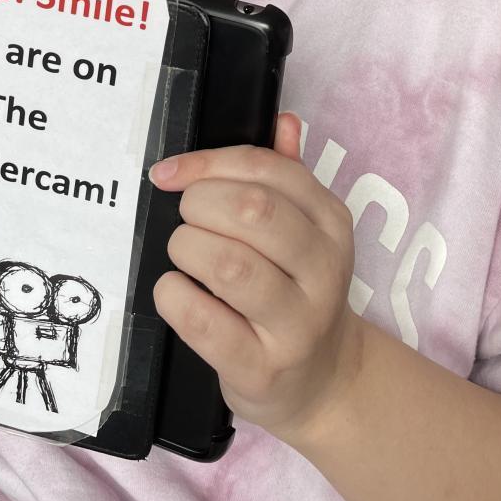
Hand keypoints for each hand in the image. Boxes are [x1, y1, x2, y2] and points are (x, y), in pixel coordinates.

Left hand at [149, 112, 362, 446]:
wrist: (323, 381)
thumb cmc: (296, 291)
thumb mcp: (304, 231)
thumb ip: (288, 174)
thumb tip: (283, 119)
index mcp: (331, 221)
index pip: (269, 169)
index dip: (209, 162)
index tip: (169, 173)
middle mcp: (323, 269)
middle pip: (253, 211)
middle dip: (199, 204)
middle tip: (185, 218)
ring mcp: (297, 323)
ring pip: (230, 265)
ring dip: (187, 249)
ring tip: (183, 254)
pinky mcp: (263, 367)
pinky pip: (205, 322)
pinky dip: (175, 298)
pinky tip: (175, 292)